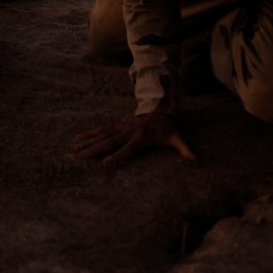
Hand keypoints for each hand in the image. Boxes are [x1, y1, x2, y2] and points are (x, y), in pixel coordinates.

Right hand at [73, 111, 197, 164]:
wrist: (161, 109)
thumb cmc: (168, 128)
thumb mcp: (178, 138)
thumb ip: (185, 150)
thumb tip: (197, 160)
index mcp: (142, 138)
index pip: (128, 149)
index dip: (118, 155)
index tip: (105, 163)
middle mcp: (129, 132)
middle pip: (110, 142)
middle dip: (95, 149)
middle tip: (80, 156)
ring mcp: (122, 128)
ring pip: (103, 135)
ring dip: (88, 141)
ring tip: (74, 147)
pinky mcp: (118, 126)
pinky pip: (102, 130)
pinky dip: (90, 134)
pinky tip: (78, 138)